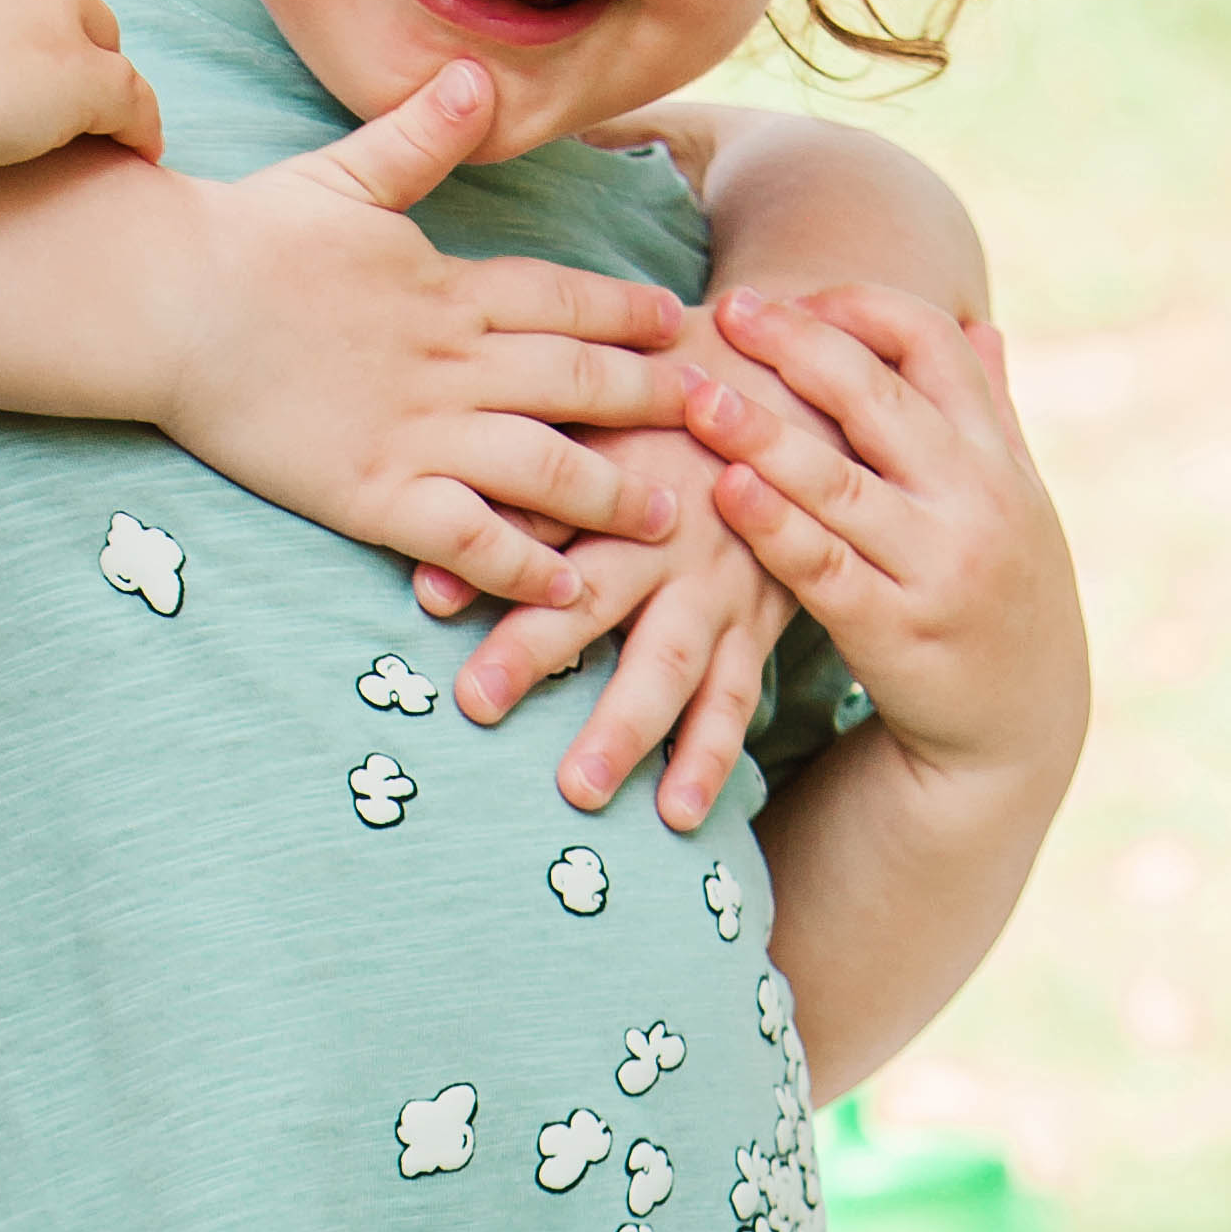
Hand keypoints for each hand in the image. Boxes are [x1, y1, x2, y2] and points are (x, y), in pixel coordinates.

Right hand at [0, 0, 159, 197]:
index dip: (10, 8)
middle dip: (48, 43)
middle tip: (21, 104)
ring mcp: (50, 2)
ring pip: (99, 45)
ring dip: (81, 86)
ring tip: (57, 135)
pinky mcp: (76, 75)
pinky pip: (132, 102)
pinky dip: (137, 128)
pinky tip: (137, 151)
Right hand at [154, 60, 696, 614]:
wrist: (164, 301)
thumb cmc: (244, 237)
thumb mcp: (343, 176)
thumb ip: (420, 137)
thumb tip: (479, 73)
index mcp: (448, 284)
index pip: (562, 298)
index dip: (626, 311)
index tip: (680, 322)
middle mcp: (451, 360)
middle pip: (578, 381)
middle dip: (653, 400)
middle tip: (719, 418)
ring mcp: (416, 431)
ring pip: (545, 467)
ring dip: (615, 492)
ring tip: (671, 513)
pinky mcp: (373, 494)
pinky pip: (469, 539)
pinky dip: (525, 566)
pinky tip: (570, 590)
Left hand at [453, 425, 798, 830]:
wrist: (803, 422)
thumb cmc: (681, 416)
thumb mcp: (610, 423)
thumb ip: (528, 484)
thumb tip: (432, 567)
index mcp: (623, 479)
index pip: (543, 515)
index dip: (490, 552)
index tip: (427, 598)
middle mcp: (671, 540)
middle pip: (597, 594)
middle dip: (537, 649)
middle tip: (477, 700)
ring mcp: (719, 591)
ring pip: (667, 663)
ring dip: (627, 727)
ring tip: (580, 789)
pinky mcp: (757, 630)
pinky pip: (732, 700)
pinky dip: (708, 757)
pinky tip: (678, 815)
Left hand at [691, 285, 1087, 795]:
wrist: (1022, 725)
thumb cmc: (1001, 588)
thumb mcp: (1016, 496)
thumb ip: (992, 412)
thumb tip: (979, 325)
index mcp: (996, 452)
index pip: (932, 344)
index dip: (857, 308)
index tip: (789, 298)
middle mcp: (975, 499)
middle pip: (879, 398)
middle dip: (797, 348)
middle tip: (728, 312)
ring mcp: (938, 567)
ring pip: (841, 483)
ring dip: (764, 433)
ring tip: (697, 395)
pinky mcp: (896, 632)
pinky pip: (825, 568)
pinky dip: (775, 527)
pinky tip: (726, 490)